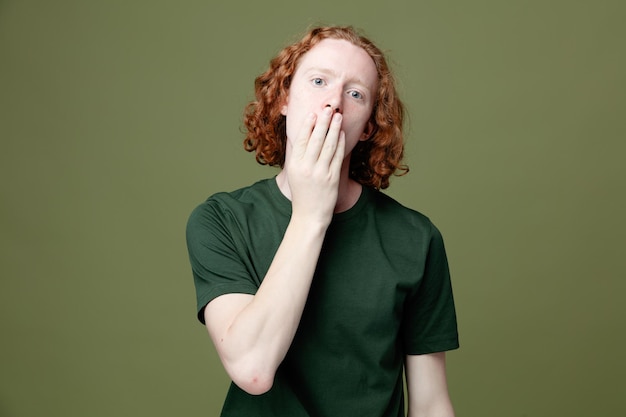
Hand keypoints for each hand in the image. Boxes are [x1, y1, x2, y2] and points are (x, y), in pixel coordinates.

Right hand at [284, 106, 345, 224]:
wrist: (310, 214)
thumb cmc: (301, 191)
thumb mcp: (293, 172)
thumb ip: (296, 153)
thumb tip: (300, 133)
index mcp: (295, 164)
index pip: (302, 140)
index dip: (308, 125)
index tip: (313, 113)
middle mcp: (307, 168)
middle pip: (316, 140)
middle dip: (323, 122)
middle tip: (329, 109)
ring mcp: (321, 173)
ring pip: (329, 146)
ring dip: (334, 129)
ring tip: (338, 116)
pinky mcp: (332, 178)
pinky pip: (338, 157)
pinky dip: (340, 144)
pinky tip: (342, 134)